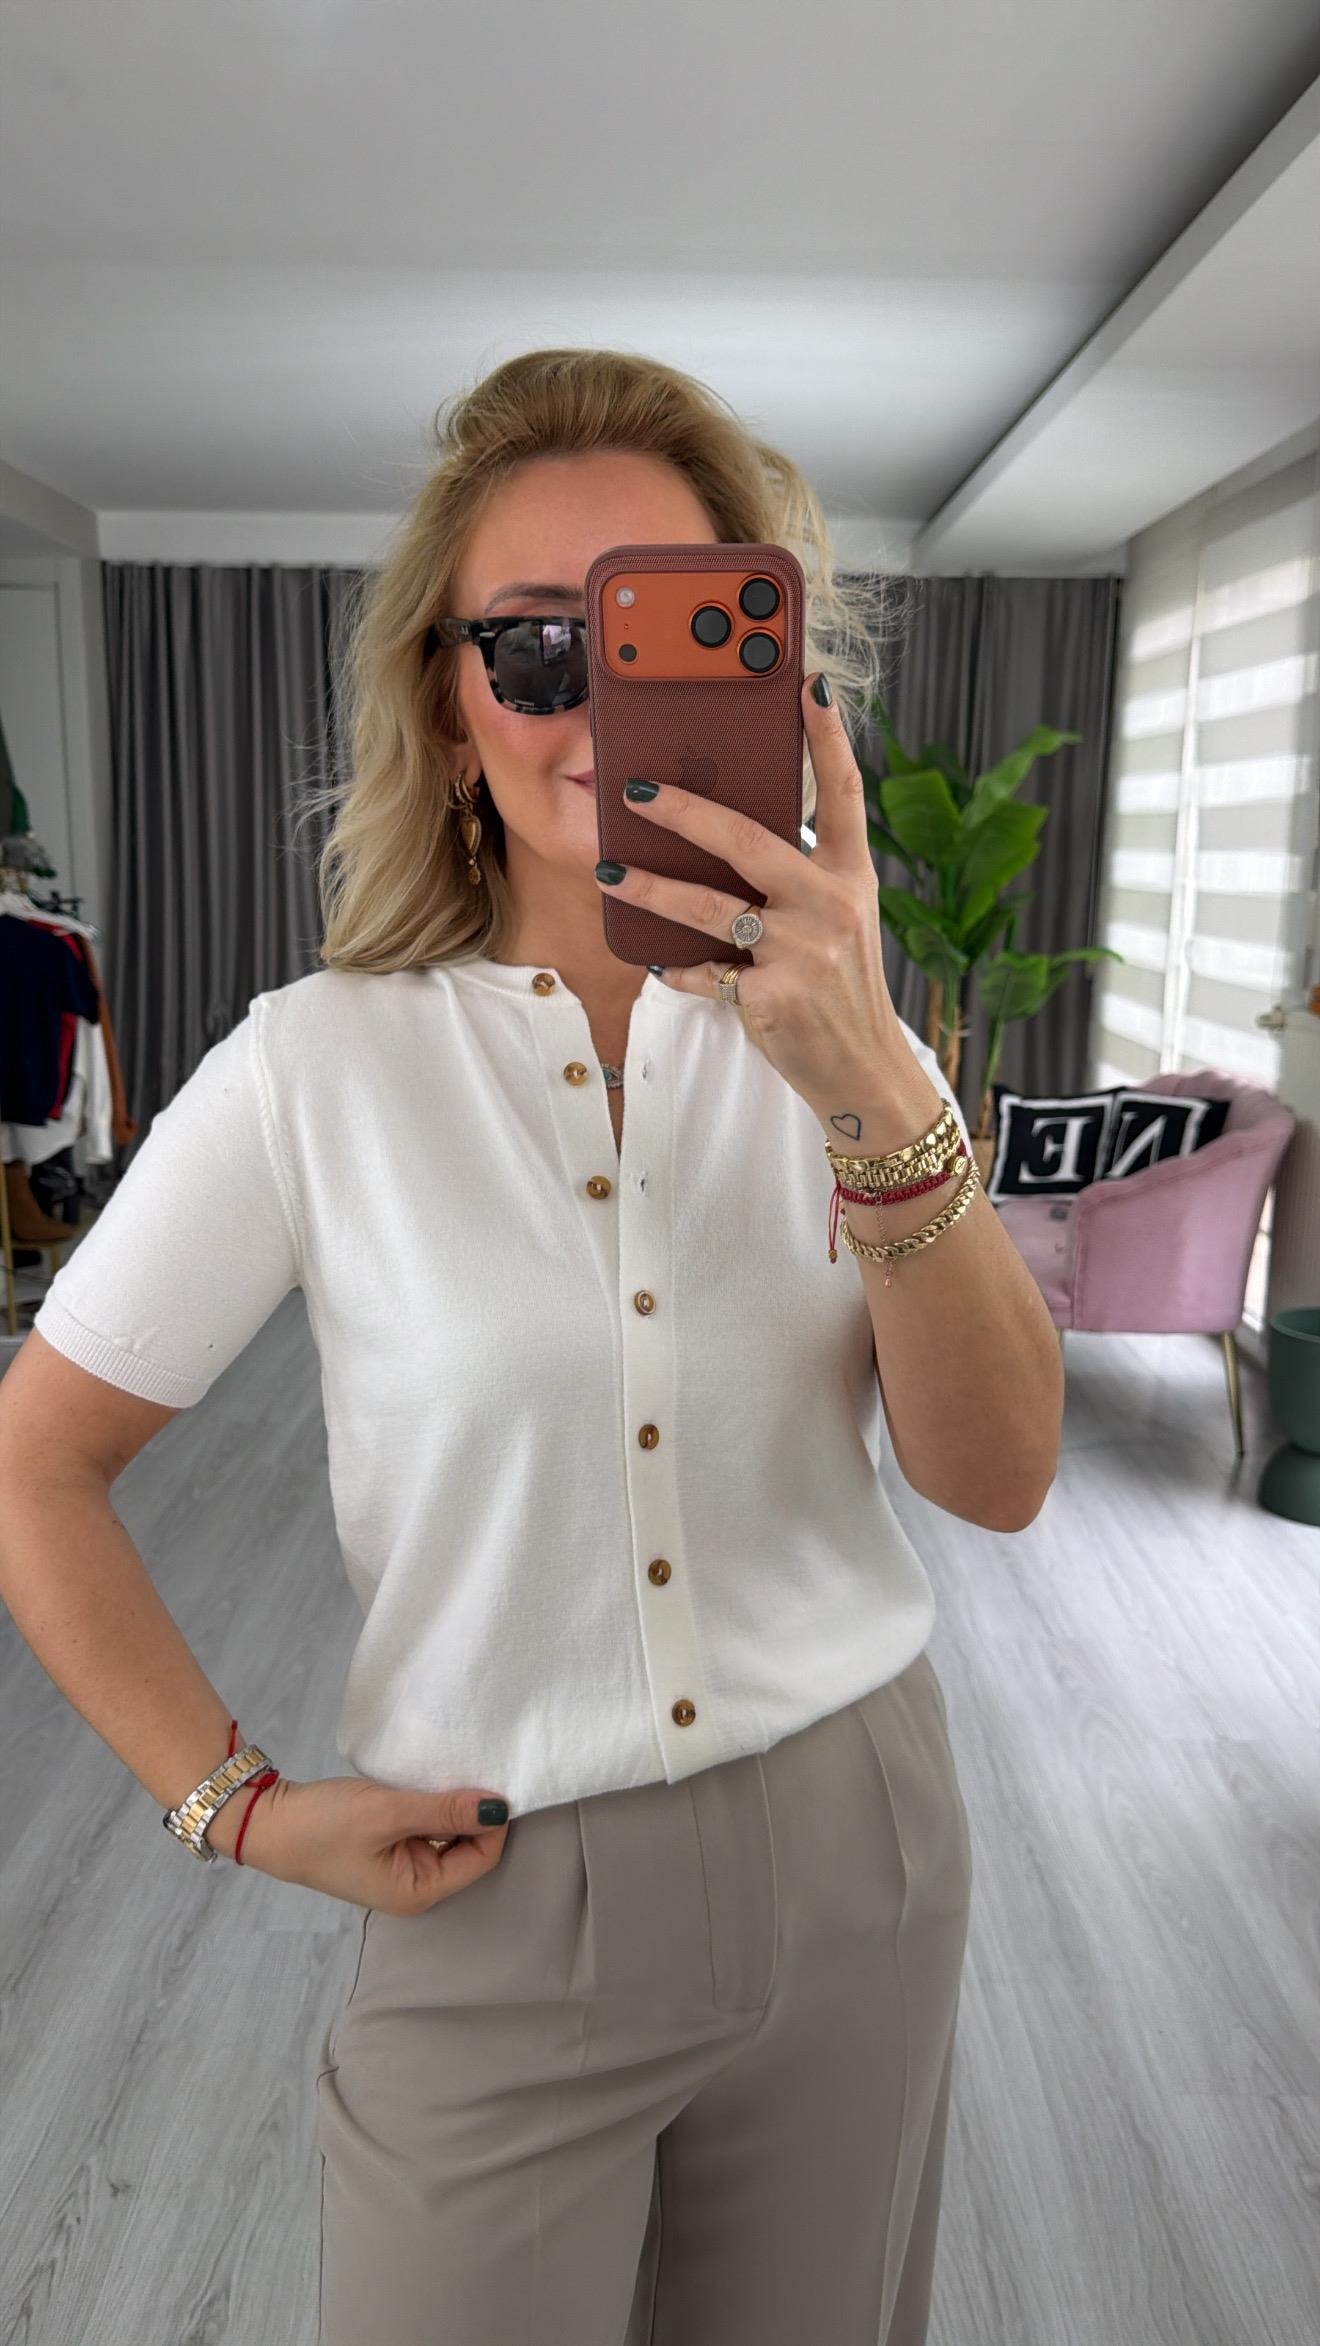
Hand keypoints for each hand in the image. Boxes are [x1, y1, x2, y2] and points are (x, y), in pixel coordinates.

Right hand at [211, 1774, 511, 1915]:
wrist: (267, 1823)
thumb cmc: (324, 1825)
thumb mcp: (388, 1812)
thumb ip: (445, 1811)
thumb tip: (499, 1808)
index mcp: (419, 1893)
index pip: (482, 1858)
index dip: (494, 1820)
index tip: (493, 1778)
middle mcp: (415, 1887)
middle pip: (469, 1848)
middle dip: (474, 1813)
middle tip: (474, 1768)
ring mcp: (401, 1868)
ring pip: (449, 1835)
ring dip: (452, 1807)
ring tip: (452, 1771)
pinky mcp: (388, 1849)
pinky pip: (426, 1828)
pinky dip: (432, 1807)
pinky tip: (428, 1782)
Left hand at [595, 672, 901, 1110]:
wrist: (862, 1070)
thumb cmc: (838, 987)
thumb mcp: (837, 922)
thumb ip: (795, 879)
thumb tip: (722, 835)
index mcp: (850, 876)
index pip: (843, 794)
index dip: (828, 738)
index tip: (811, 684)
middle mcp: (832, 905)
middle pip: (747, 841)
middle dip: (684, 811)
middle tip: (637, 788)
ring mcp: (803, 951)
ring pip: (708, 907)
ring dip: (650, 888)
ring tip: (611, 872)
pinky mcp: (774, 996)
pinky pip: (705, 971)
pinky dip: (679, 970)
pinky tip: (662, 964)